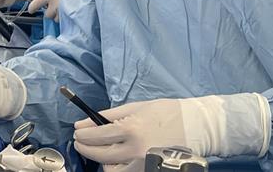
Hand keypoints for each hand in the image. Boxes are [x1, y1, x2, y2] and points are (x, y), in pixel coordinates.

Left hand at [27, 0, 76, 20]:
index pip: (37, 2)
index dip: (33, 7)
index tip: (31, 10)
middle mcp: (55, 4)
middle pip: (47, 15)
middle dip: (52, 13)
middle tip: (59, 7)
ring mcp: (63, 12)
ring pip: (57, 20)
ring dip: (61, 17)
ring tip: (70, 9)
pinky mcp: (71, 17)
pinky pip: (66, 22)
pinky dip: (69, 20)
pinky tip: (73, 14)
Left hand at [73, 94, 270, 170]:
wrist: (196, 127)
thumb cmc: (166, 113)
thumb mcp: (135, 107)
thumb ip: (107, 116)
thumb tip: (82, 123)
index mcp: (131, 129)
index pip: (96, 136)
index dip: (82, 134)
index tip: (77, 131)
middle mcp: (135, 150)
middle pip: (98, 154)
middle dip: (85, 147)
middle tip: (81, 141)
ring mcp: (142, 164)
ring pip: (110, 170)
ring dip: (101, 160)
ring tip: (101, 149)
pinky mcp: (149, 171)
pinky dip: (116, 167)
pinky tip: (116, 157)